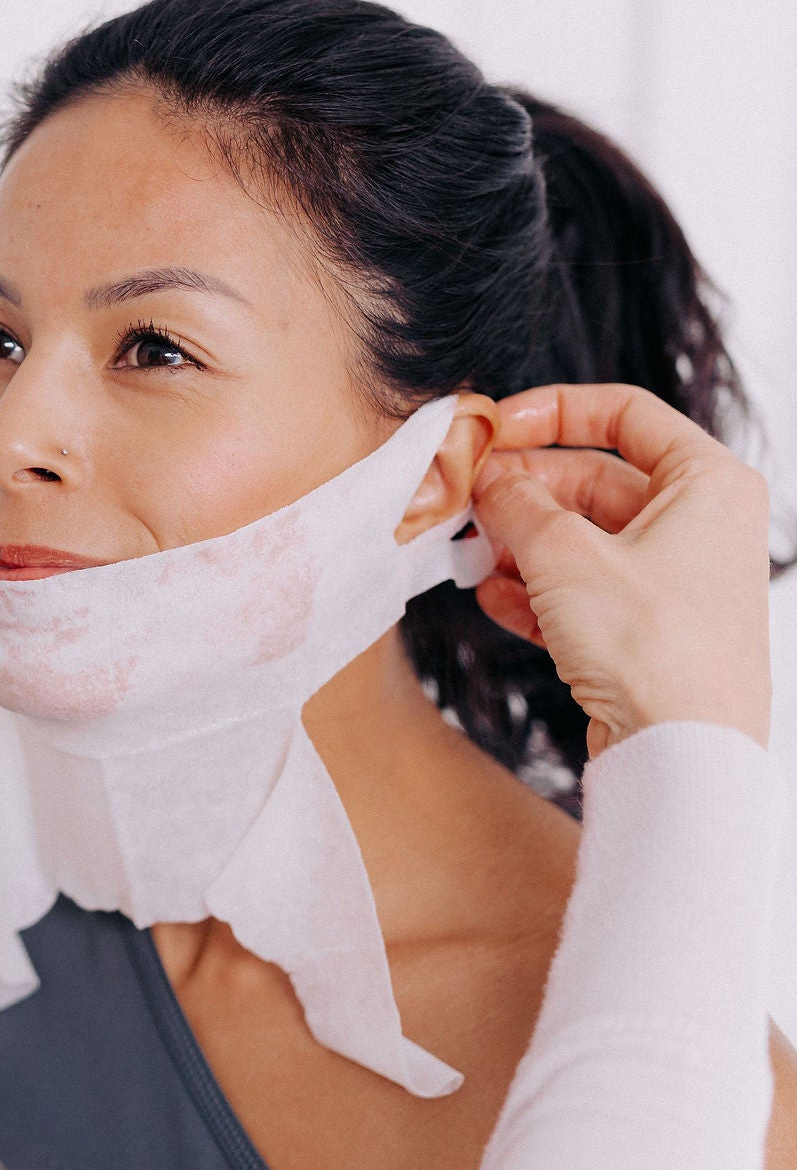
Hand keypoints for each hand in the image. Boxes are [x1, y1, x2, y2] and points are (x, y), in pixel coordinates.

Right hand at [471, 382, 771, 754]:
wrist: (683, 757)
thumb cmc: (656, 649)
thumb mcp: (566, 555)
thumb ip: (517, 503)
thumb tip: (487, 479)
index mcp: (705, 483)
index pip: (624, 413)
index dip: (550, 411)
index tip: (492, 427)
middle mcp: (697, 525)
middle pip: (590, 480)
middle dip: (521, 493)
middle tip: (464, 499)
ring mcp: (672, 580)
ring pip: (578, 539)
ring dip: (518, 545)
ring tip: (471, 555)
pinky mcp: (647, 630)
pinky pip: (580, 591)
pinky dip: (533, 591)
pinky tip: (493, 600)